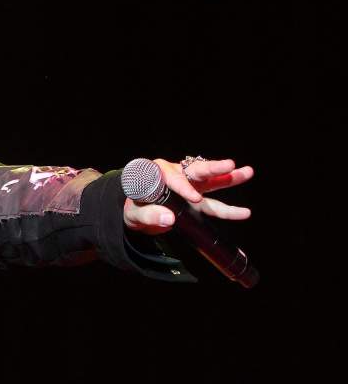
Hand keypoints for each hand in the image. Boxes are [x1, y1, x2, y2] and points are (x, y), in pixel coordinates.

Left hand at [123, 157, 253, 234]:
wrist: (138, 216)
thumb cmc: (134, 210)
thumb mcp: (135, 215)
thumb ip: (149, 216)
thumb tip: (168, 219)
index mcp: (158, 173)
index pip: (173, 178)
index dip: (184, 187)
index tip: (195, 199)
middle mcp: (177, 175)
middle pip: (197, 171)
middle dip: (214, 168)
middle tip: (230, 165)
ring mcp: (189, 186)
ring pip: (211, 182)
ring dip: (229, 178)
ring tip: (248, 172)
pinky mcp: (197, 198)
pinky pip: (213, 204)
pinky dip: (228, 209)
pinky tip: (245, 212)